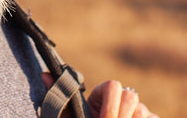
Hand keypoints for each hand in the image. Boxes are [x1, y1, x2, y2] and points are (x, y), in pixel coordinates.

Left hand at [41, 73, 156, 117]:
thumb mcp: (72, 115)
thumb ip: (60, 99)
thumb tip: (43, 74)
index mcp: (105, 92)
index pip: (114, 86)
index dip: (110, 104)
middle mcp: (125, 97)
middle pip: (130, 95)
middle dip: (121, 115)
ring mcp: (140, 110)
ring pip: (143, 109)